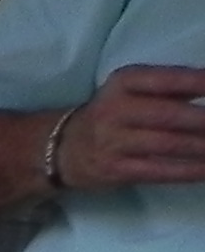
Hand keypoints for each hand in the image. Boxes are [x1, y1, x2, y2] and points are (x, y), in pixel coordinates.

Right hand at [57, 65, 204, 189]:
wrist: (61, 148)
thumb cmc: (111, 113)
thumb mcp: (133, 88)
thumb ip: (170, 87)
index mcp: (126, 82)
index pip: (170, 79)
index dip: (201, 84)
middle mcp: (117, 110)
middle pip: (172, 116)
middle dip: (204, 121)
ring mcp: (114, 143)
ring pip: (169, 145)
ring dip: (202, 147)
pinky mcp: (115, 170)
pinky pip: (159, 171)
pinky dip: (188, 170)